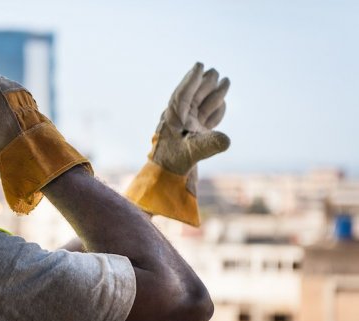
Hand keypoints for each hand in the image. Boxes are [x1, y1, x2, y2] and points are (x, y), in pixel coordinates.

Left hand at [126, 62, 230, 225]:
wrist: (166, 182)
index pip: (182, 94)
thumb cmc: (173, 165)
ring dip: (211, 95)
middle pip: (193, 97)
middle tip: (214, 72)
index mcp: (173, 119)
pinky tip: (221, 105)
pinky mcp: (193, 139)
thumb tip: (227, 140)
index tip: (198, 66)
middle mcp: (179, 122)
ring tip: (223, 81)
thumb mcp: (192, 154)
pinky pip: (205, 121)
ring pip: (200, 107)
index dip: (191, 80)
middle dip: (204, 84)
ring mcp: (187, 130)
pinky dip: (214, 113)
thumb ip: (208, 145)